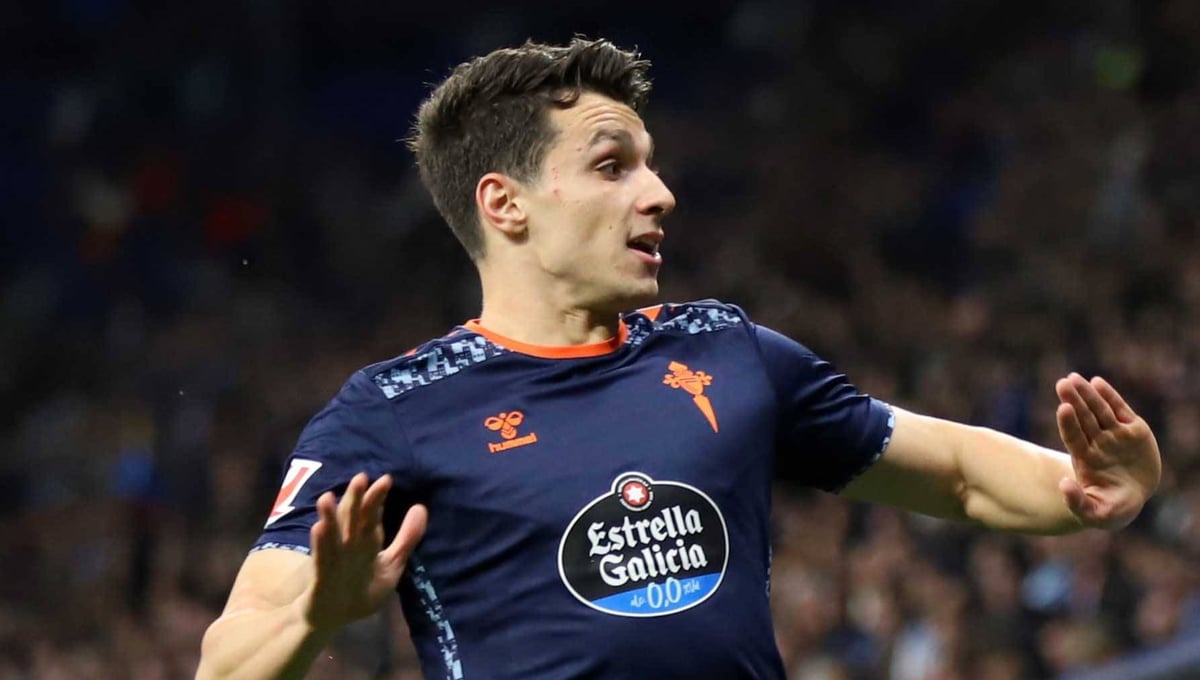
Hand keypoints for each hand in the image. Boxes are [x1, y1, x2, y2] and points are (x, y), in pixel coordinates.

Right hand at [302, 472, 427, 630]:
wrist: (333, 617)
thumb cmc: (362, 588)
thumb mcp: (392, 564)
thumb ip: (407, 538)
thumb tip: (421, 506)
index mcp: (365, 541)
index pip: (371, 515)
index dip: (377, 499)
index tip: (386, 480)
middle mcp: (348, 546)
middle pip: (352, 519)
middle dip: (355, 500)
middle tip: (360, 477)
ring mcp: (334, 560)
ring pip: (332, 535)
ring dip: (330, 517)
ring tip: (326, 496)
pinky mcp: (321, 578)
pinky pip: (321, 560)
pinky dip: (320, 545)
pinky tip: (318, 528)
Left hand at [1055, 373, 1160, 529]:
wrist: (1133, 500)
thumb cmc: (1110, 508)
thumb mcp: (1096, 514)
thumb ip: (1077, 502)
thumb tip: (1063, 485)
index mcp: (1085, 460)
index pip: (1073, 437)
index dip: (1068, 423)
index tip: (1062, 408)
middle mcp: (1097, 443)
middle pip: (1083, 418)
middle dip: (1073, 401)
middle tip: (1062, 383)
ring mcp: (1114, 435)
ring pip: (1098, 410)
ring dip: (1088, 394)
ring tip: (1075, 378)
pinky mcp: (1133, 430)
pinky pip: (1119, 410)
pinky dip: (1110, 396)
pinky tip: (1097, 383)